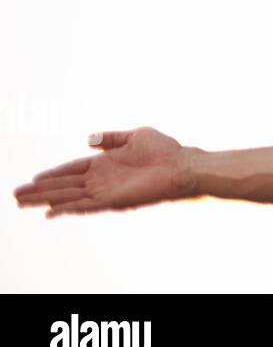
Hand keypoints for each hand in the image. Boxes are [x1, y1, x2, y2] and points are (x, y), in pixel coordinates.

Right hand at [13, 127, 193, 218]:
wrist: (182, 164)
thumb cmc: (164, 149)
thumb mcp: (135, 135)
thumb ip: (111, 138)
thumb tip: (89, 139)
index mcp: (105, 163)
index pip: (71, 170)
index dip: (52, 175)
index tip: (33, 178)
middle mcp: (102, 179)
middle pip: (64, 186)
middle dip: (40, 190)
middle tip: (16, 195)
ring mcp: (106, 191)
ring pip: (69, 197)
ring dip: (46, 200)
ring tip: (23, 203)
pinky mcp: (114, 201)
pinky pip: (85, 206)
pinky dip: (67, 209)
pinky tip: (50, 212)